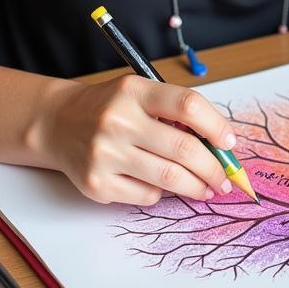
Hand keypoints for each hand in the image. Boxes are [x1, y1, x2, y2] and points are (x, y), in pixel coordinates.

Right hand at [41, 76, 238, 205]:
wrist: (58, 123)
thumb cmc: (111, 108)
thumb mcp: (140, 94)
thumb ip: (175, 113)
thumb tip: (220, 147)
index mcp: (134, 91)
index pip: (188, 105)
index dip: (217, 126)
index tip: (230, 143)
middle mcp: (118, 120)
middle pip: (184, 149)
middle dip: (214, 168)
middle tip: (226, 179)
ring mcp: (105, 154)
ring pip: (169, 179)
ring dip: (197, 187)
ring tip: (207, 189)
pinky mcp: (96, 184)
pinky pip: (146, 196)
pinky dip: (161, 193)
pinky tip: (161, 186)